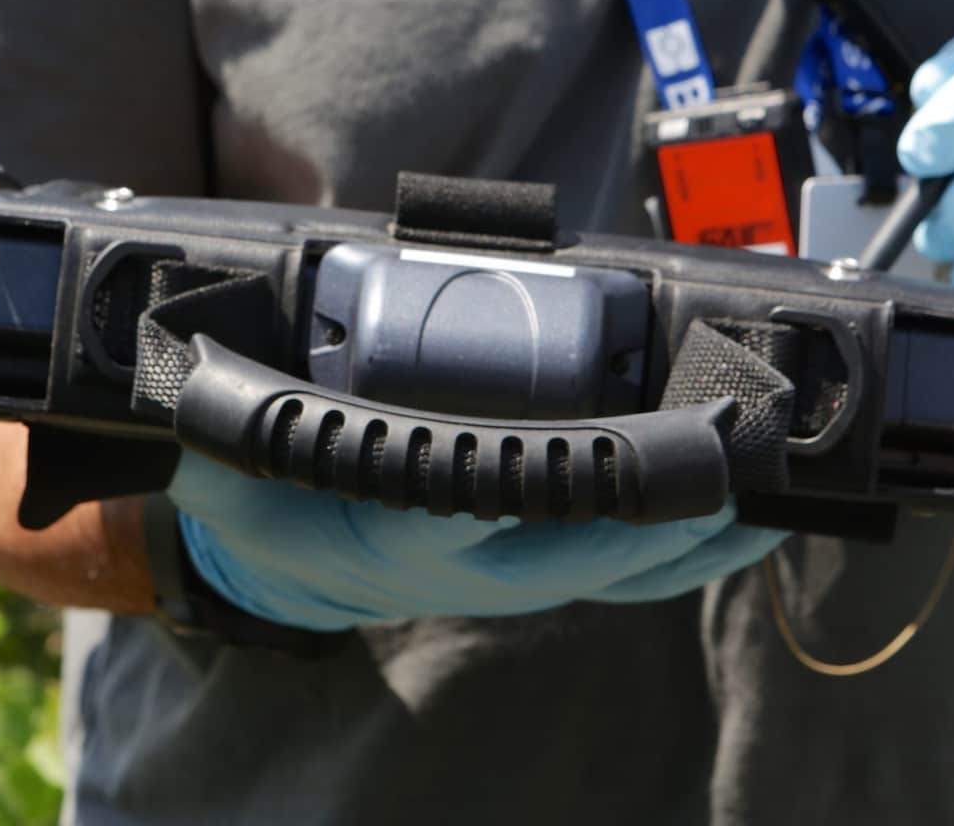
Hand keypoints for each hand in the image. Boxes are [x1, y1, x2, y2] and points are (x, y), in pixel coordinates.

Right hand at [167, 451, 786, 631]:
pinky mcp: (542, 569)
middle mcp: (464, 569)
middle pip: (576, 552)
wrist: (280, 563)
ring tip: (775, 495)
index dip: (509, 500)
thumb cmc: (258, 497)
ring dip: (697, 538)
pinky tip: (750, 516)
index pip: (452, 519)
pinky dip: (690, 546)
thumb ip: (214, 430)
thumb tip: (177, 376)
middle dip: (655, 513)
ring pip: (619, 570)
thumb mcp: (217, 464)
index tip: (566, 475)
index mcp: (385, 538)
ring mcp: (511, 578)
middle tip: (730, 464)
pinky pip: (630, 567)